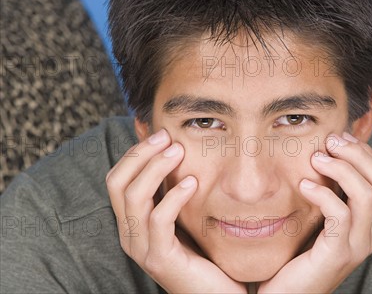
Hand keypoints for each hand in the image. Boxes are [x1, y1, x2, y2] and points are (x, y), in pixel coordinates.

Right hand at [105, 129, 246, 293]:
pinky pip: (159, 220)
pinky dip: (173, 197)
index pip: (117, 178)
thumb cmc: (204, 252)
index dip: (135, 152)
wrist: (216, 293)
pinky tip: (192, 183)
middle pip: (118, 182)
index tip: (160, 132)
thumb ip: (175, 189)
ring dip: (156, 168)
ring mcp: (141, 248)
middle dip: (140, 154)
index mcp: (131, 222)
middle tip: (167, 136)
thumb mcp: (184, 214)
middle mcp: (129, 234)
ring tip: (179, 151)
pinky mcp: (160, 259)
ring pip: (134, 197)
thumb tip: (177, 148)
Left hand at [257, 132, 371, 292]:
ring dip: (342, 169)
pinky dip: (324, 194)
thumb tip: (322, 153)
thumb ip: (327, 194)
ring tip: (316, 158)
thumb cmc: (297, 255)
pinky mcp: (338, 255)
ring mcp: (357, 246)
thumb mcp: (317, 219)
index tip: (338, 137)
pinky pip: (340, 215)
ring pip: (366, 194)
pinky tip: (304, 186)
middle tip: (330, 140)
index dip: (364, 152)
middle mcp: (370, 233)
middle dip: (356, 153)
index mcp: (369, 223)